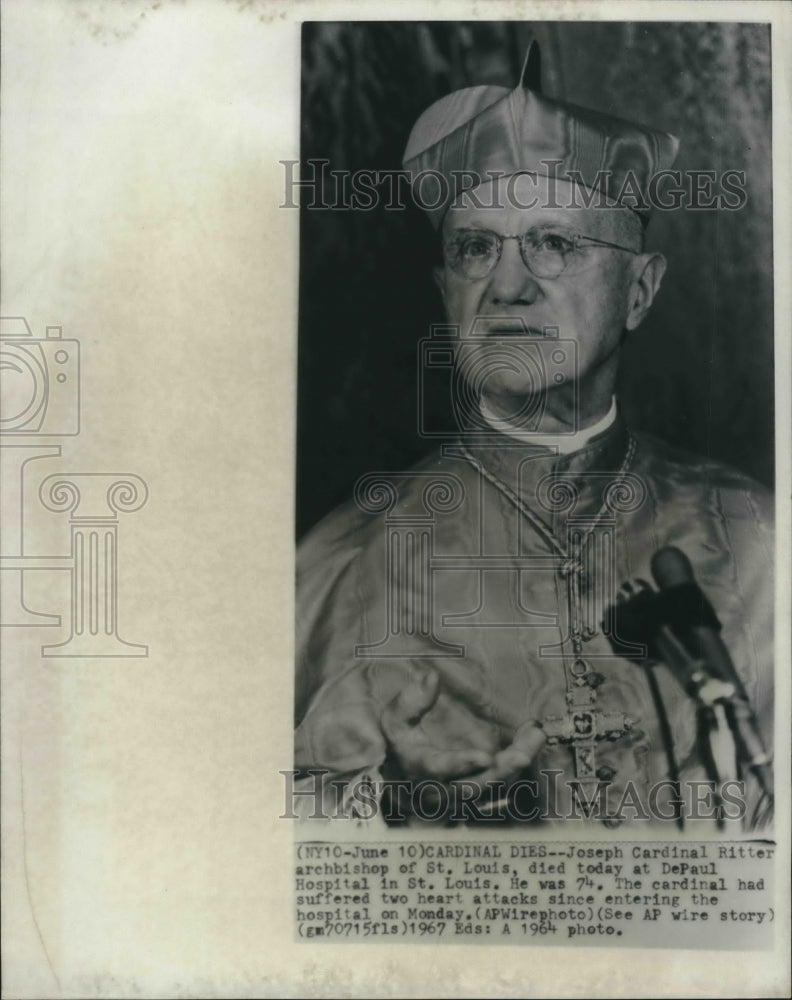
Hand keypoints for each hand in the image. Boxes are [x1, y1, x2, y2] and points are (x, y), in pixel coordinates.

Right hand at [380, 664, 544, 819]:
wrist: (407, 787)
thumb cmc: (402, 747)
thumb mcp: (395, 723)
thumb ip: (411, 702)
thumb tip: (430, 677)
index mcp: (422, 770)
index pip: (441, 769)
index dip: (462, 764)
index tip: (484, 757)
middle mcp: (445, 790)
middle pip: (477, 784)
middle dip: (502, 771)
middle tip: (522, 755)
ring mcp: (467, 796)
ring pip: (496, 784)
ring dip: (517, 762)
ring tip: (535, 735)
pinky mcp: (483, 794)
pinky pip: (506, 781)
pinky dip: (520, 761)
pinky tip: (533, 737)